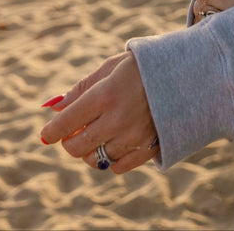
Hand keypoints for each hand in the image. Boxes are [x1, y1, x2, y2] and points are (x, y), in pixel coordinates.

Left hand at [40, 51, 158, 172]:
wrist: (186, 72)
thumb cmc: (142, 66)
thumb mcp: (110, 67)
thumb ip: (81, 88)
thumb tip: (54, 108)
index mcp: (105, 95)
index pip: (65, 123)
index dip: (51, 131)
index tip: (47, 133)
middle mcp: (118, 119)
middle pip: (76, 147)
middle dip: (69, 140)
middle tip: (74, 130)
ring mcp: (134, 137)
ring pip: (95, 159)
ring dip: (89, 149)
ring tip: (97, 133)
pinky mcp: (148, 149)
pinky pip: (117, 167)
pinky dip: (110, 158)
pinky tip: (114, 142)